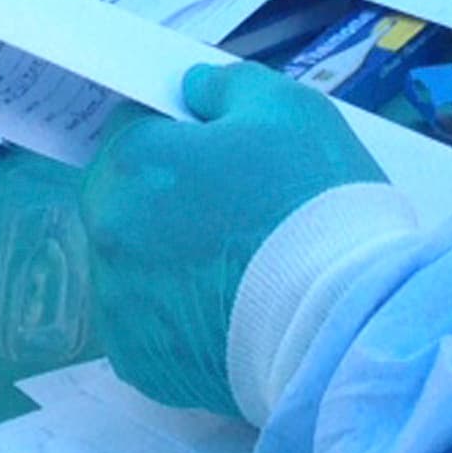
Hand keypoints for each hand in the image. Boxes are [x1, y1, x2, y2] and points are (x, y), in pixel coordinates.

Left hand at [82, 62, 383, 415]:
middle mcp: (108, 235)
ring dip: (166, 262)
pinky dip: (177, 320)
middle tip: (235, 215)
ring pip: (132, 267)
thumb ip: (227, 88)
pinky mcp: (141, 365)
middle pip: (123, 202)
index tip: (220, 157)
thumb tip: (193, 92)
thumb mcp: (288, 110)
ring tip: (238, 272)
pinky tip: (228, 314)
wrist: (344, 321)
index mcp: (132, 165)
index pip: (131, 132)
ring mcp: (119, 307)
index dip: (176, 139)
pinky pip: (148, 327)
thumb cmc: (315, 204)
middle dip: (165, 201)